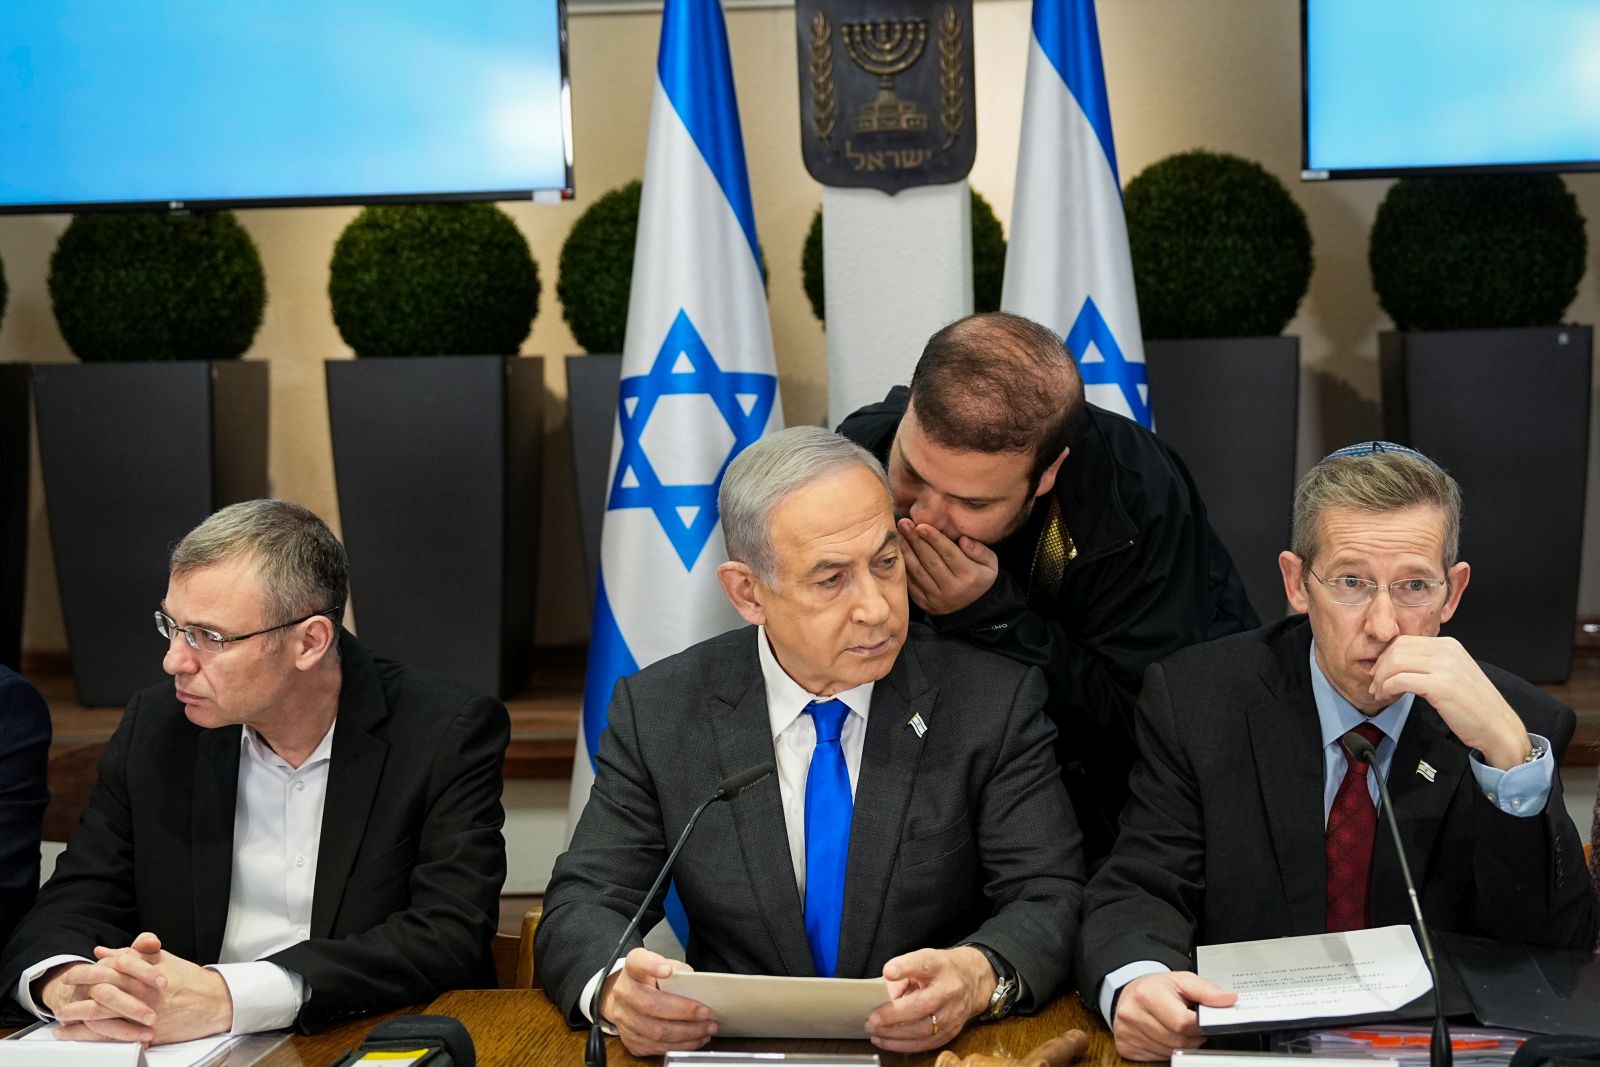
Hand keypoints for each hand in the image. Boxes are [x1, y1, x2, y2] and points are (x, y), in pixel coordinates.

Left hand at [52, 933, 232, 1045]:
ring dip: (77, 1014)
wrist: (216, 1002)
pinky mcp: (146, 1031)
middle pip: (100, 988)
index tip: (73, 973)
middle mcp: (142, 990)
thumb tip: (103, 951)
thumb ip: (134, 954)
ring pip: (101, 1013)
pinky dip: (88, 1034)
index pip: (109, 966)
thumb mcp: (163, 960)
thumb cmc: (190, 980)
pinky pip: (111, 1034)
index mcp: (145, 970)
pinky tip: (74, 1033)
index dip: (87, 970)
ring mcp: (143, 1012)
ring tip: (61, 1016)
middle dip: (78, 990)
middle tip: (63, 992)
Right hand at [597, 948, 715, 1055]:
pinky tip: (694, 1040)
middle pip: (651, 1005)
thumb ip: (678, 970)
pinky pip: (656, 1048)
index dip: (652, 966)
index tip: (668, 970)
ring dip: (687, 1033)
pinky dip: (679, 1045)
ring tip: (706, 1029)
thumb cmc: (649, 981)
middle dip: (683, 1011)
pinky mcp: (629, 1039)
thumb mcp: (662, 966)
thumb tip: (697, 986)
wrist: (626, 998)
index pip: (638, 963)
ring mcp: (623, 1019)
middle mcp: (624, 993)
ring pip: (655, 1032)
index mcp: (632, 969)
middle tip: (705, 1013)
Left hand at [865, 946, 992, 1052]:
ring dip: (895, 1035)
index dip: (905, 967)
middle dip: (893, 1015)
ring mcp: (953, 1013)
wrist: (973, 980)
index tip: (888, 971)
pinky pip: (926, 1043)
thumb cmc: (941, 969)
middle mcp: (949, 989)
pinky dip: (904, 1045)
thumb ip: (902, 973)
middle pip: (922, 1005)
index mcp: (939, 966)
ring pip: (923, 1029)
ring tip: (875, 1032)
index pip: (924, 964)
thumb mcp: (923, 960)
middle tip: (871, 1019)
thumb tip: (882, 997)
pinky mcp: (952, 1031)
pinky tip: (888, 1041)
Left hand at [897, 520, 998, 615]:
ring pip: (918, 572)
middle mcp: (953, 589)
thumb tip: (963, 540)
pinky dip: (904, 567)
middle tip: (904, 524)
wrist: (973, 607)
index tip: (920, 525)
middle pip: (930, 561)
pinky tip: (898, 552)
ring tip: (898, 535)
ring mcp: (937, 598)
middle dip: (916, 541)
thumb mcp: (990, 563)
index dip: (934, 539)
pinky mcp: (925, 603)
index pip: (949, 553)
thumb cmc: (979, 576)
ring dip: (906, 552)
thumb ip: (980, 550)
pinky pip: (911, 584)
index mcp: (970, 576)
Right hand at [1112, 970, 1235, 1061]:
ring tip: (1176, 1028)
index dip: (1199, 1026)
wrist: (1129, 993)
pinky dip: (1166, 1050)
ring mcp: (1127, 1032)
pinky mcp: (1125, 1046)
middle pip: (1177, 1041)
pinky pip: (1157, 1057)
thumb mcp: (1182, 980)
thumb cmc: (1157, 988)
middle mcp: (1133, 1014)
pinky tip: (1163, 1035)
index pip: (1182, 1023)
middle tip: (1190, 1024)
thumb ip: (1207, 990)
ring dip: (1180, 1045)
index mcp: (1147, 994)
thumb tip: (1229, 999)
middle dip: (1191, 1037)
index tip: (1203, 1021)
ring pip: (1169, 1052)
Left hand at [1369, 636, 1529, 768]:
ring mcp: (1445, 666)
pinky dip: (1388, 688)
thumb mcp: (1453, 674)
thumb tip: (1397, 663)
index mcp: (1449, 645)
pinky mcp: (1440, 685)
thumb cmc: (1474, 706)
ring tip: (1381, 694)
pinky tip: (1388, 697)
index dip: (1386, 657)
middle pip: (1397, 649)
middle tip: (1376, 686)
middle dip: (1380, 667)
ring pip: (1395, 663)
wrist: (1498, 727)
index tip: (1379, 673)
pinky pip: (1401, 680)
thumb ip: (1430, 664)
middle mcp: (1447, 650)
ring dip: (1382, 679)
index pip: (1405, 641)